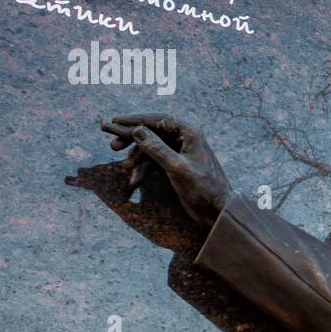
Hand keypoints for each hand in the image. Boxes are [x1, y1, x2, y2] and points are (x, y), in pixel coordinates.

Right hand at [100, 114, 231, 225]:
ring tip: (125, 168)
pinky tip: (134, 181)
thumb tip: (137, 130)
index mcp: (189, 133)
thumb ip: (157, 149)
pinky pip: (154, 162)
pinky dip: (143, 170)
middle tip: (113, 146)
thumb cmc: (203, 189)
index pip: (158, 120)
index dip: (135, 119)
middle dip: (132, 139)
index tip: (115, 121)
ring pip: (151, 149)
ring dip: (136, 158)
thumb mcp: (177, 168)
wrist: (217, 211)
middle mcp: (184, 139)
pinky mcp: (175, 166)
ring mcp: (179, 153)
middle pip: (152, 132)